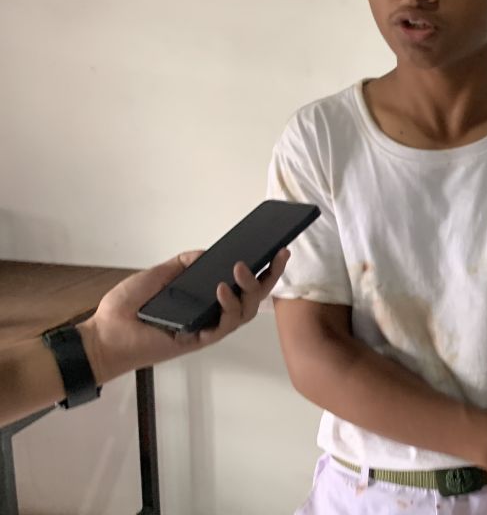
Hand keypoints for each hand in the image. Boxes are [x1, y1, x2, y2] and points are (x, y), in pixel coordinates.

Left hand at [78, 249, 289, 382]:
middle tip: (276, 256)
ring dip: (248, 289)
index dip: (264, 269)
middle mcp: (211, 313)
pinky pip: (223, 326)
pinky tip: (221, 290)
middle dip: (270, 276)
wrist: (104, 334)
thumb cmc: (126, 308)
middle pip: (253, 297)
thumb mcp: (157, 275)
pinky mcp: (198, 340)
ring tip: (238, 269)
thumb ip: (183, 264)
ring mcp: (207, 328)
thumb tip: (206, 253)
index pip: (241, 284)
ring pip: (245, 312)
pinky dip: (227, 307)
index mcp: (204, 298)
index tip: (278, 250)